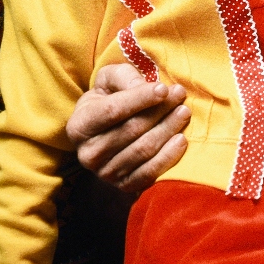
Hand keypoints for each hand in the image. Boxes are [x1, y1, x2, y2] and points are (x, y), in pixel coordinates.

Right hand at [66, 63, 190, 193]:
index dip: (140, 99)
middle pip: (131, 130)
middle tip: (180, 94)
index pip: (112, 111)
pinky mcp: (124, 186)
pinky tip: (181, 139)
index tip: (163, 89)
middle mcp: (88, 153)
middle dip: (160, 111)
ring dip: (168, 129)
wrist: (107, 134)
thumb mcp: (110, 80)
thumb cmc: (109, 100)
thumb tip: (148, 88)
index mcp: (79, 126)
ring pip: (143, 150)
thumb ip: (124, 77)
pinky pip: (150, 173)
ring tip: (184, 112)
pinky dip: (168, 156)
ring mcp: (105, 173)